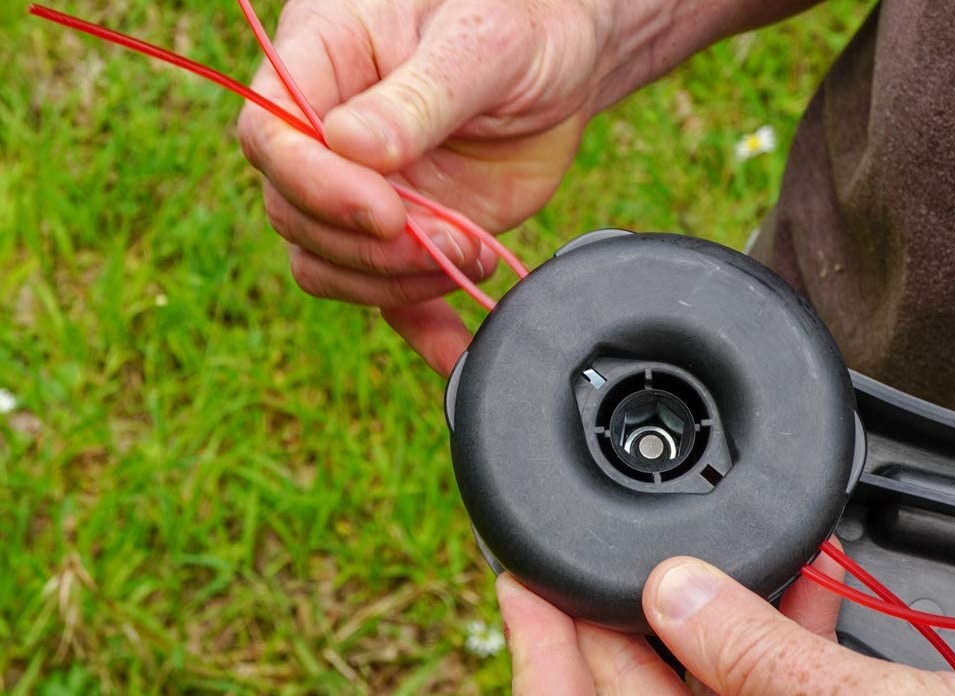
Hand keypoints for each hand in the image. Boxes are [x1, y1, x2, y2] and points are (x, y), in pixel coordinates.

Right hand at [238, 0, 617, 373]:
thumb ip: (418, 96)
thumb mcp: (480, 40)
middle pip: (294, 215)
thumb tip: (351, 149)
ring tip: (471, 252)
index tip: (385, 210)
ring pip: (329, 265)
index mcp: (323, 59)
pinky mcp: (405, 235)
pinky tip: (457, 351)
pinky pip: (387, 296)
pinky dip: (421, 330)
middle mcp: (327, 133)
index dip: (315, 186)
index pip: (270, 136)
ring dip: (395, 282)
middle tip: (450, 234)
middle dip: (369, 245)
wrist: (566, 60)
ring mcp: (364, 191)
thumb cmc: (521, 21)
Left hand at [499, 550, 954, 694]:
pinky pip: (772, 682)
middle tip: (603, 531)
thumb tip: (674, 592)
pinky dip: (774, 630)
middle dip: (623, 604)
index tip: (519, 573)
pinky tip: (789, 575)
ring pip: (707, 678)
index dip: (540, 643)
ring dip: (706, 604)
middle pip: (635, 685)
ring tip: (702, 534)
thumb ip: (759, 666)